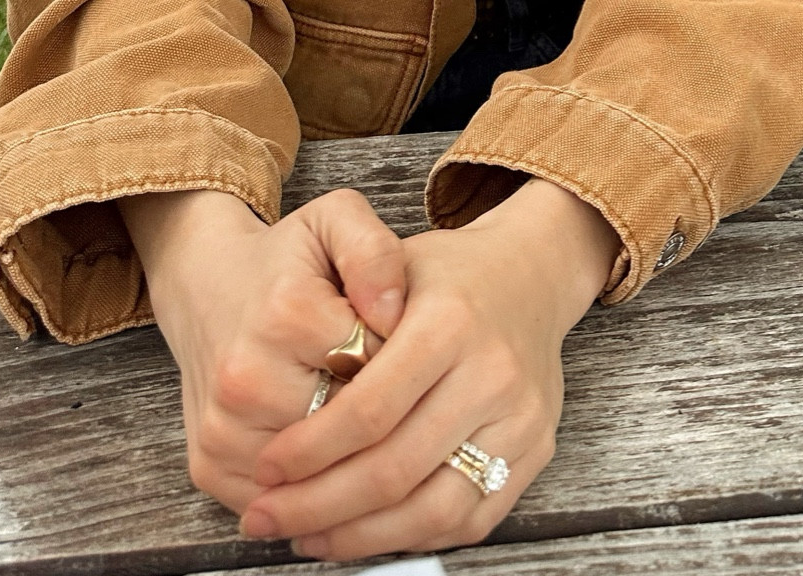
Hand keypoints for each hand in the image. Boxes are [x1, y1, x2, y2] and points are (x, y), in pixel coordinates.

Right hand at [120, 187, 405, 516]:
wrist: (206, 286)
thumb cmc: (285, 260)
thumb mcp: (336, 220)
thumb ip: (375, 250)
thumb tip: (393, 311)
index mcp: (286, 314)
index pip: (378, 366)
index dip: (400, 362)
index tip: (397, 347)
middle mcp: (245, 379)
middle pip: (350, 430)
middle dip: (377, 416)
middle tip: (380, 387)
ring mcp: (222, 430)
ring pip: (320, 475)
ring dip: (348, 458)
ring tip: (354, 418)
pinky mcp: (209, 467)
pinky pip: (284, 501)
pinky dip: (314, 488)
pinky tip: (327, 454)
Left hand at [240, 179, 619, 560]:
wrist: (530, 275)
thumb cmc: (447, 274)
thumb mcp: (391, 263)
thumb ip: (342, 320)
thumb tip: (284, 411)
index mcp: (450, 321)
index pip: (370, 410)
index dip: (310, 450)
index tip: (267, 469)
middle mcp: (492, 373)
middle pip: (396, 469)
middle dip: (320, 505)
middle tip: (268, 517)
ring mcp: (521, 419)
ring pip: (432, 510)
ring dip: (360, 536)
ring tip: (307, 537)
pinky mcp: (536, 451)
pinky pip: (467, 520)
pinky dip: (409, 538)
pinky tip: (363, 533)